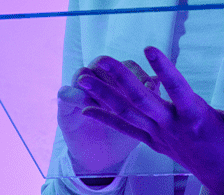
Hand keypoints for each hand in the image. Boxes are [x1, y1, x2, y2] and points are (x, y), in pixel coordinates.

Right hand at [57, 58, 157, 176]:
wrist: (103, 159)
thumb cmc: (124, 134)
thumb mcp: (140, 118)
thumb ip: (149, 99)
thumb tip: (159, 80)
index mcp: (116, 81)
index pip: (126, 65)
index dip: (138, 73)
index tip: (151, 87)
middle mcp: (96, 81)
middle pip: (102, 63)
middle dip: (116, 75)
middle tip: (129, 91)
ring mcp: (79, 92)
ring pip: (82, 73)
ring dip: (96, 86)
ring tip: (108, 103)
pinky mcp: (64, 106)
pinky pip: (65, 93)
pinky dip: (77, 96)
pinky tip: (87, 109)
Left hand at [77, 47, 223, 194]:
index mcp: (196, 118)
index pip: (177, 90)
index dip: (164, 69)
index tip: (149, 48)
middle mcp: (172, 126)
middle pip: (142, 100)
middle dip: (120, 79)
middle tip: (101, 60)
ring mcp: (160, 135)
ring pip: (128, 113)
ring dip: (104, 95)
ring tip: (84, 79)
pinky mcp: (154, 142)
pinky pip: (126, 129)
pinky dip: (106, 119)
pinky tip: (86, 110)